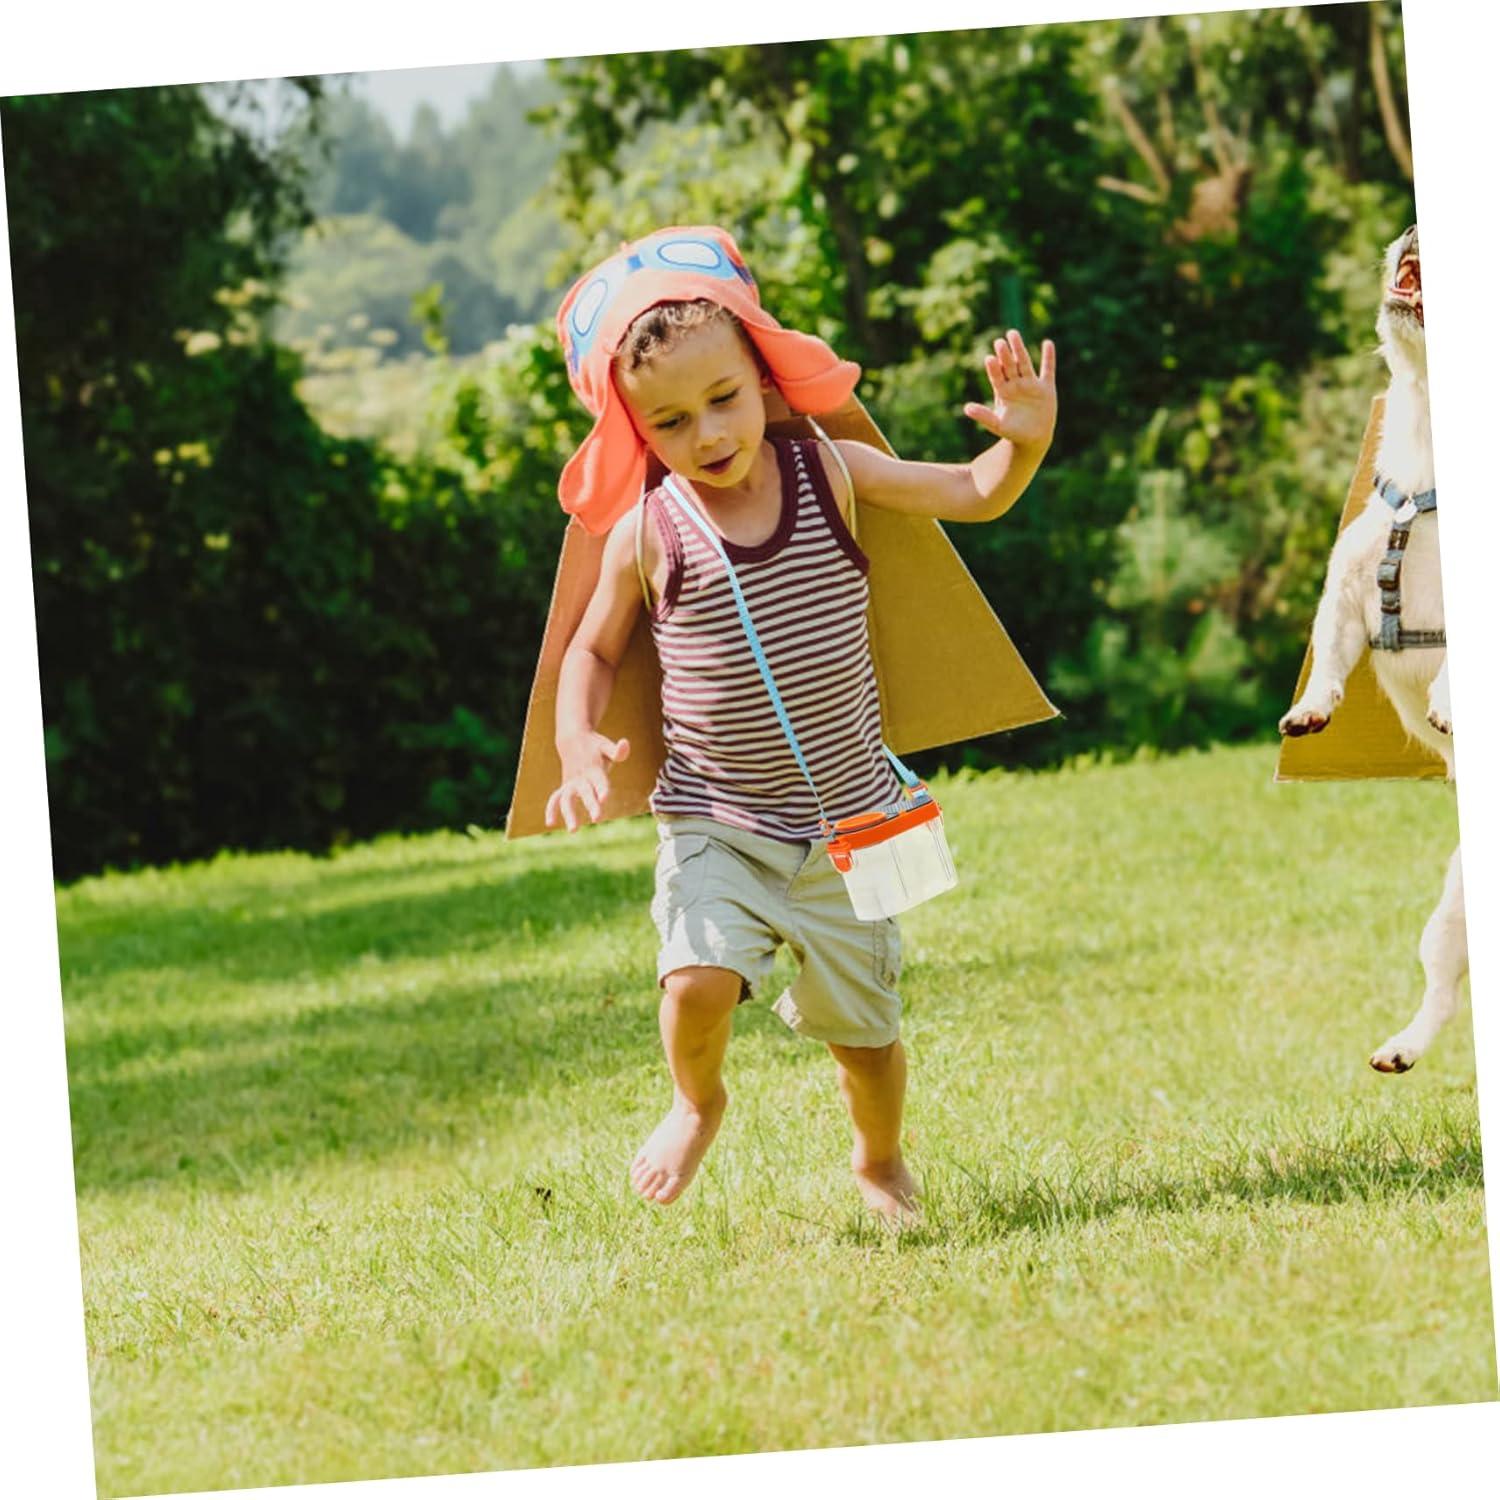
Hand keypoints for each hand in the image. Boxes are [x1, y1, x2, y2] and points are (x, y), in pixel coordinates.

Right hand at [545, 733, 630, 831]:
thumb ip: (617, 751)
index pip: (599, 781)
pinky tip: (550, 823)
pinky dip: (551, 809)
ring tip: (573, 830)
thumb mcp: (607, 746)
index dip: (602, 789)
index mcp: (594, 769)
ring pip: (567, 799)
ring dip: (569, 814)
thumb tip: (625, 742)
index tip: (604, 799)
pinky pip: (555, 798)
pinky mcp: (565, 786)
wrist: (572, 739)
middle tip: (597, 819)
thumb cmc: (595, 746)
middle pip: (585, 793)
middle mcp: (581, 777)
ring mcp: (571, 783)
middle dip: (590, 805)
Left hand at [964, 331, 1057, 449]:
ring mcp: (1031, 384)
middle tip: (998, 342)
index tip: (989, 359)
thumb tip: (966, 408)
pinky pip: (1048, 369)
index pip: (997, 377)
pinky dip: (1048, 358)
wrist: (1032, 439)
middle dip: (1005, 355)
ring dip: (1019, 349)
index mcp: (1003, 392)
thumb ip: (983, 415)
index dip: (994, 368)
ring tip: (1012, 334)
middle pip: (1009, 366)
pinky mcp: (1046, 388)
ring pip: (1024, 363)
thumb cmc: (1012, 432)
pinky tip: (1047, 343)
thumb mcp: (997, 425)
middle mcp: (1015, 384)